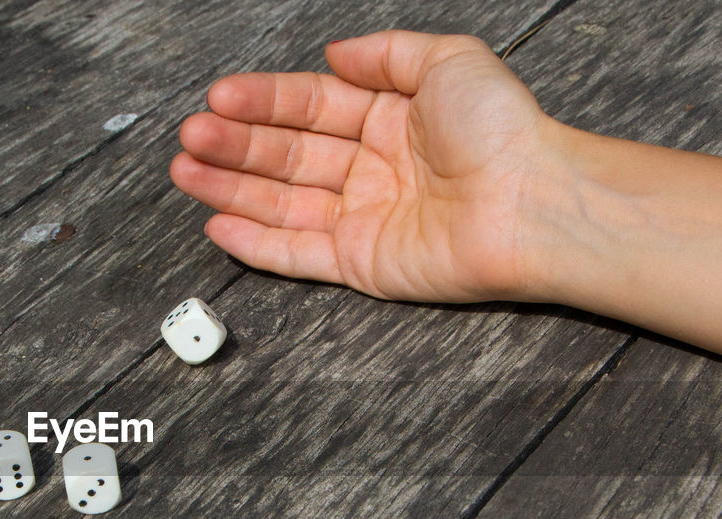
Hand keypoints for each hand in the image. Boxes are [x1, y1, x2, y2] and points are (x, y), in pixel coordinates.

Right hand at [170, 30, 550, 302]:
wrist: (533, 203)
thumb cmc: (505, 132)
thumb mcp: (450, 60)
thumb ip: (386, 52)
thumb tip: (335, 53)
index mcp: (390, 121)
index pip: (310, 107)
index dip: (263, 102)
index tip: (221, 97)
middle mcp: (373, 169)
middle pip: (287, 155)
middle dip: (235, 144)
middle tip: (193, 136)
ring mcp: (364, 218)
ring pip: (282, 203)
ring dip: (231, 188)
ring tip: (188, 172)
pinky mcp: (362, 264)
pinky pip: (297, 254)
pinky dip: (256, 243)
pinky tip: (219, 224)